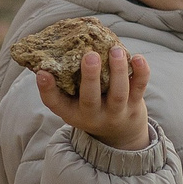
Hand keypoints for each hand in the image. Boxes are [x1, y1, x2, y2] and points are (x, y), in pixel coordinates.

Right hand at [37, 43, 151, 150]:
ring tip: (115, 50)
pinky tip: (138, 58)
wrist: (120, 133)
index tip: (41, 72)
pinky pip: (139, 89)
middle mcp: (92, 115)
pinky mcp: (135, 106)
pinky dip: (141, 73)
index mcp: (72, 112)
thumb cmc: (90, 107)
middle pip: (90, 98)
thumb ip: (63, 82)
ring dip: (118, 71)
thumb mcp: (73, 102)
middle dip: (90, 77)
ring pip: (118, 93)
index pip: (55, 103)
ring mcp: (116, 112)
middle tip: (89, 55)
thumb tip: (49, 51)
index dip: (46, 89)